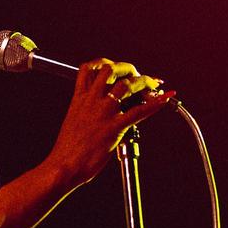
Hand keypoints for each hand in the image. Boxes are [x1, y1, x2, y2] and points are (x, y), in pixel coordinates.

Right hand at [44, 58, 174, 188]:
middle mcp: (92, 101)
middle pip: (111, 70)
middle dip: (128, 69)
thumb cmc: (67, 149)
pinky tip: (164, 98)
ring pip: (127, 85)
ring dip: (143, 82)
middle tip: (138, 75)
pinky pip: (138, 111)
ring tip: (153, 84)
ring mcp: (104, 113)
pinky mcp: (114, 128)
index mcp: (79, 98)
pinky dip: (154, 103)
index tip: (117, 67)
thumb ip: (83, 111)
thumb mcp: (72, 121)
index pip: (89, 68)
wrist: (63, 165)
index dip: (105, 62)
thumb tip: (94, 112)